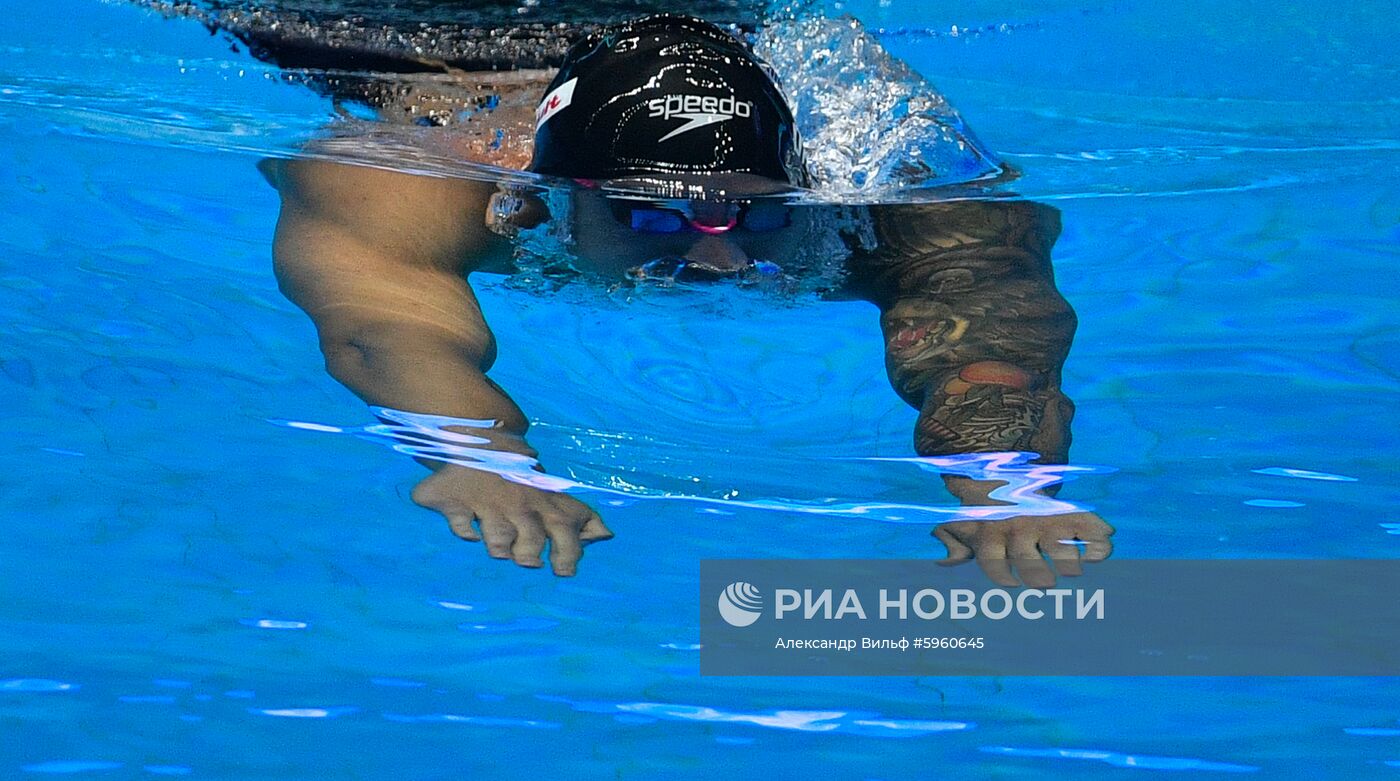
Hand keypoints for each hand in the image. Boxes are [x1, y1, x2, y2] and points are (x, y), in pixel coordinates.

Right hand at [411, 465, 612, 575]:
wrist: (485, 441)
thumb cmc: (526, 481)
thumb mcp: (556, 495)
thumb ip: (582, 518)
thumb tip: (606, 536)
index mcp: (545, 507)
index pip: (566, 534)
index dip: (568, 556)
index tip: (564, 571)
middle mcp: (519, 507)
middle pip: (531, 543)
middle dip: (531, 557)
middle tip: (530, 560)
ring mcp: (488, 504)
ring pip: (498, 541)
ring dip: (500, 549)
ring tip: (501, 548)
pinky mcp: (455, 499)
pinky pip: (460, 525)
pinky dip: (464, 530)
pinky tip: (469, 527)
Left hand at [932, 512, 1113, 587]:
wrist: (1011, 475)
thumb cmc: (987, 514)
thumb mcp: (966, 525)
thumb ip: (954, 544)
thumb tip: (942, 562)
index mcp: (992, 534)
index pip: (993, 561)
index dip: (1001, 577)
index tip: (1011, 584)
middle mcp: (1020, 527)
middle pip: (1028, 560)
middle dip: (1037, 577)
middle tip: (1043, 582)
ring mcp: (1048, 521)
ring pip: (1061, 549)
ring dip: (1068, 565)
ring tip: (1069, 570)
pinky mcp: (1074, 516)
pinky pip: (1093, 534)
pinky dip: (1099, 547)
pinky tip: (1094, 556)